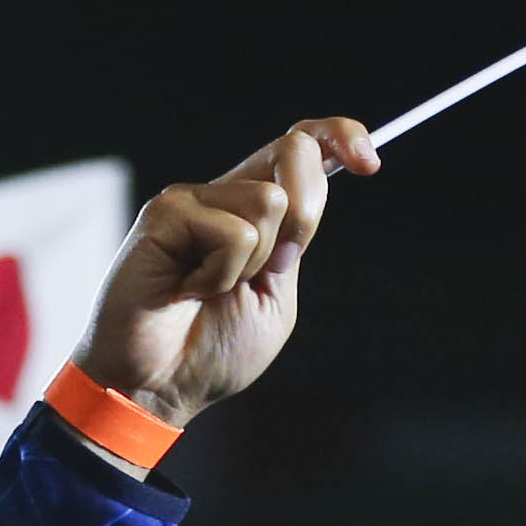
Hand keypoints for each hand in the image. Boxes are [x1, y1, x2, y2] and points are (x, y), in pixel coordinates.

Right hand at [70, 118, 375, 447]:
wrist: (157, 388)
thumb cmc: (208, 353)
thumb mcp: (275, 299)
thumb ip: (292, 246)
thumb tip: (298, 197)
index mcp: (254, 212)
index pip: (303, 147)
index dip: (340, 137)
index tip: (369, 163)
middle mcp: (224, 196)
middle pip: (295, 151)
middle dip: (305, 215)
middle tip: (268, 270)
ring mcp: (192, 200)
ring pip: (268, 200)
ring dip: (252, 264)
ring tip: (207, 291)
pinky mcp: (165, 213)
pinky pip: (232, 232)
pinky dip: (219, 275)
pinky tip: (185, 292)